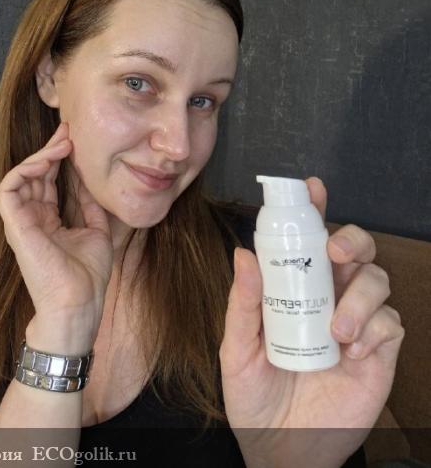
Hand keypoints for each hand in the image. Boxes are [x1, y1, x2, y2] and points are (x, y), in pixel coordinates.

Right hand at [0, 121, 112, 347]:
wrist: (79, 303)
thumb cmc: (87, 276)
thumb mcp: (95, 231)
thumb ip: (89, 205)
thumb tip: (90, 180)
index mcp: (48, 221)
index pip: (48, 182)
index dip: (59, 158)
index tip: (75, 139)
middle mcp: (32, 219)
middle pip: (35, 174)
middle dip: (51, 149)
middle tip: (68, 130)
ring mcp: (21, 221)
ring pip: (20, 176)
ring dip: (40, 155)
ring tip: (62, 143)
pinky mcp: (15, 224)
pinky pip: (9, 187)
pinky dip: (25, 169)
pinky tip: (47, 159)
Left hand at [219, 177, 404, 467]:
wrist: (280, 448)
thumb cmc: (255, 395)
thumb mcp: (237, 348)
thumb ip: (243, 302)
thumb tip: (244, 254)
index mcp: (295, 288)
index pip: (308, 241)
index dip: (314, 210)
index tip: (311, 188)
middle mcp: (330, 297)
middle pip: (356, 248)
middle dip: (352, 238)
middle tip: (335, 251)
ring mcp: (357, 323)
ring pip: (377, 280)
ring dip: (360, 297)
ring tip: (336, 330)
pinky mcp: (378, 352)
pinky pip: (391, 324)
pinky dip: (375, 330)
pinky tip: (353, 352)